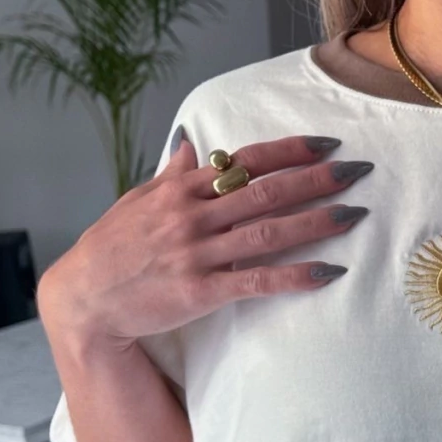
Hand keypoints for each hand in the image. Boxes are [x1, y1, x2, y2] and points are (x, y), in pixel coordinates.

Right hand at [38, 135, 374, 347]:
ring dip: (315, 222)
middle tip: (358, 171)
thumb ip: (171, 173)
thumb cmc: (111, 247)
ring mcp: (197, 254)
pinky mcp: (200, 292)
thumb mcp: (137, 200)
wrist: (83, 299)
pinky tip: (328, 272)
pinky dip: (294, 276)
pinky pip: (256, 281)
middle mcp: (192, 216)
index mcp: (181, 189)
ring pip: (267, 232)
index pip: (245, 161)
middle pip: (265, 191)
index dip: (289, 151)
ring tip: (354, 213)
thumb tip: (191, 142)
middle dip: (316, 179)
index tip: (327, 144)